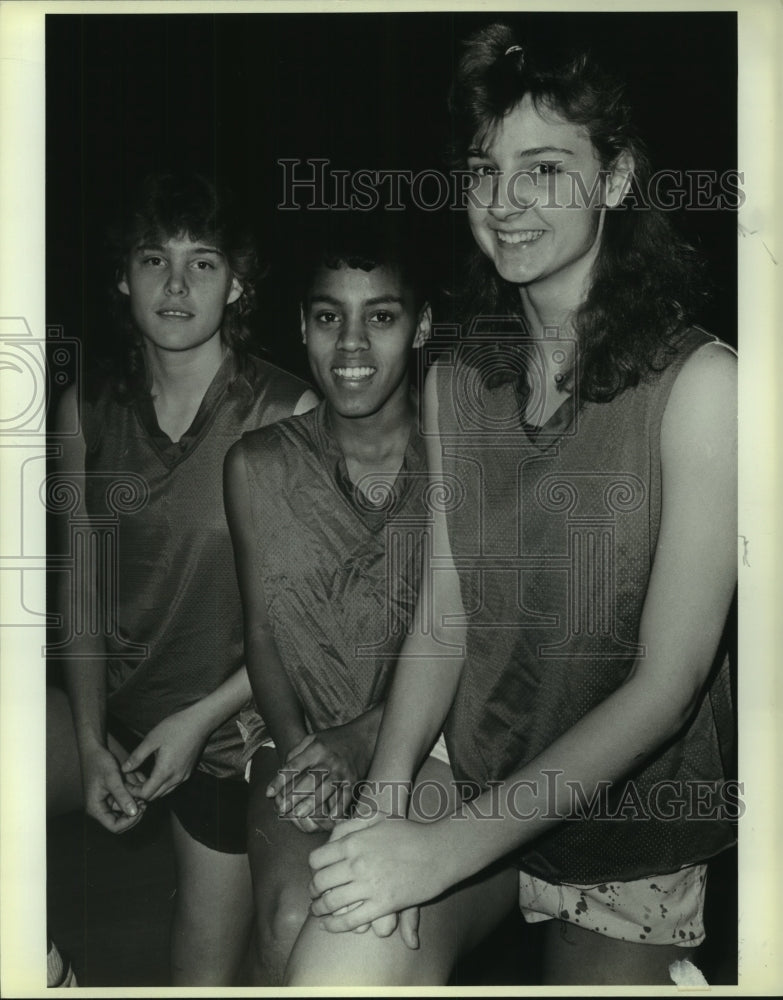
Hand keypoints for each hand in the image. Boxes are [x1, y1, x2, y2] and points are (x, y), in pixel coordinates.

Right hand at [80, 742, 146, 833]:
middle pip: (121, 822)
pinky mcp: (111, 795)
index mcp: (96, 808)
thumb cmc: (100, 762)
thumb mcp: (113, 778)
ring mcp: (106, 802)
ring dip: (135, 802)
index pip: (115, 826)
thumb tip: (134, 813)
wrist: (94, 749)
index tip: (142, 808)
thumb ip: (122, 796)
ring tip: (142, 790)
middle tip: (145, 802)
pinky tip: (138, 784)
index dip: (130, 821)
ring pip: (125, 810)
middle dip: (134, 812)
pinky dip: (133, 795)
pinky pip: (125, 800)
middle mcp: (100, 808)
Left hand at [120, 704, 211, 800]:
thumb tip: (124, 769)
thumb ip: (137, 757)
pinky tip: (156, 772)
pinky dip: (162, 785)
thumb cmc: (175, 727)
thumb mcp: (152, 739)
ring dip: (152, 789)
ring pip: (164, 792)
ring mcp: (184, 776)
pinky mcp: (188, 772)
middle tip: (131, 780)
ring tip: (142, 777)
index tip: (126, 782)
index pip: (146, 794)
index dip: (133, 791)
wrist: (200, 722)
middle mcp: (176, 778)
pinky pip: (172, 786)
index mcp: (165, 771)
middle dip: (141, 792)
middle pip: (155, 796)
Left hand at [267, 720, 375, 827]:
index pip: (294, 766)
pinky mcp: (353, 782)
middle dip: (294, 795)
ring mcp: (342, 772)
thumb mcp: (313, 738)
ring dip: (311, 804)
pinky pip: (344, 798)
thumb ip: (296, 752)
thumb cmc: (333, 740)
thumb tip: (282, 771)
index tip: (269, 793)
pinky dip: (336, 810)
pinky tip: (327, 820)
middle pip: (310, 780)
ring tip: (298, 815)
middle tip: (281, 808)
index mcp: (316, 749)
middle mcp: (329, 761)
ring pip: (325, 790)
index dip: (280, 780)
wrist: (364, 737)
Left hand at [307, 813, 445, 931]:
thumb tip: (334, 834)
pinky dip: (335, 925)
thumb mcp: (379, 819)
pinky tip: (329, 924)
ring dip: (320, 909)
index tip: (316, 873)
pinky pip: (351, 920)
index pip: (317, 859)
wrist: (438, 850)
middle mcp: (357, 864)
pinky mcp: (383, 905)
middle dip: (314, 891)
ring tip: (317, 910)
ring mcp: (369, 886)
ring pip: (332, 903)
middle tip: (314, 895)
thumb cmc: (408, 830)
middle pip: (321, 882)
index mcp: (353, 842)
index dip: (313, 868)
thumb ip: (354, 824)